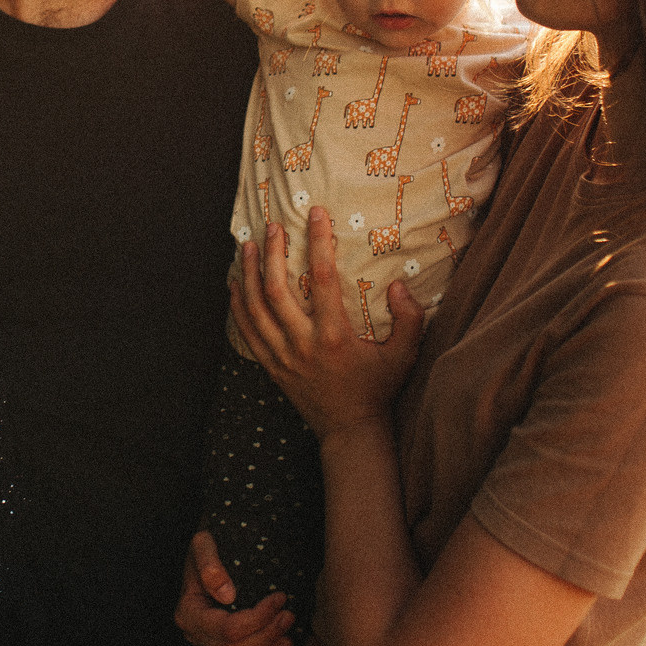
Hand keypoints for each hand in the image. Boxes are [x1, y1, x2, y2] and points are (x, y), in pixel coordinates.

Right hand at [174, 530, 294, 645]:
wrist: (207, 561)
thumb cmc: (208, 550)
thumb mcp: (204, 543)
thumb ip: (209, 562)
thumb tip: (227, 594)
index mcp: (188, 612)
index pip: (226, 629)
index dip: (258, 618)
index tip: (280, 598)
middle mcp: (194, 635)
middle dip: (267, 636)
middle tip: (289, 615)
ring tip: (288, 635)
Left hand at [233, 207, 425, 439]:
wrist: (350, 430)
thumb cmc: (378, 389)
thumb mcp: (404, 356)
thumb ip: (410, 320)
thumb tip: (398, 286)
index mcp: (334, 336)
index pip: (324, 278)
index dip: (318, 242)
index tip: (316, 215)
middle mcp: (303, 343)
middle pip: (278, 289)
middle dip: (272, 253)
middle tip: (273, 227)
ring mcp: (283, 356)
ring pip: (256, 308)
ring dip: (249, 273)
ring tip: (248, 246)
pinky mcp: (272, 366)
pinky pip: (247, 331)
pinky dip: (238, 305)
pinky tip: (235, 283)